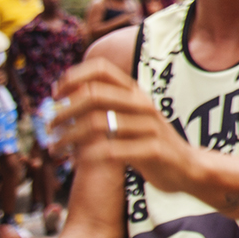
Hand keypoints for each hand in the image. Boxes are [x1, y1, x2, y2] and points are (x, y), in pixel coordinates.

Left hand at [52, 58, 196, 193]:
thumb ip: (108, 105)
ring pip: (97, 123)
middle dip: (63, 110)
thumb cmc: (150, 144)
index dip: (73, 77)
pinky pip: (112, 150)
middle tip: (49, 127)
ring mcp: (149, 127)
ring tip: (55, 148)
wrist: (189, 168)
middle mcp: (142, 104)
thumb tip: (70, 93)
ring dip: (68, 136)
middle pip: (94, 94)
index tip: (55, 95)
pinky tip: (78, 162)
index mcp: (135, 93)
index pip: (101, 69)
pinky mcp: (152, 150)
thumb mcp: (132, 118)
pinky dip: (89, 155)